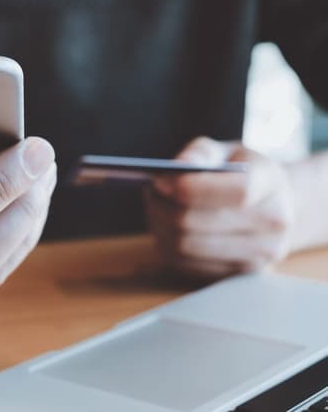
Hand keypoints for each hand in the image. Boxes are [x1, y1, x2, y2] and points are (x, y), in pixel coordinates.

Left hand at [145, 137, 295, 278]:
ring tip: (155, 205)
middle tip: (151, 190)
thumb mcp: (226, 151)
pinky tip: (165, 225)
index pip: (237, 192)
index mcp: (271, 184)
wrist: (275, 205)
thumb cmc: (242, 172)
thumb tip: (180, 166)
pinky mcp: (238, 275)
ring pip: (186, 246)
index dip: (192, 188)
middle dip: (164, 206)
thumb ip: (202, 153)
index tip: (160, 181)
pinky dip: (167, 243)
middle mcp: (273, 223)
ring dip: (160, 225)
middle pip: (199, 223)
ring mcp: (259, 254)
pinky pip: (186, 263)